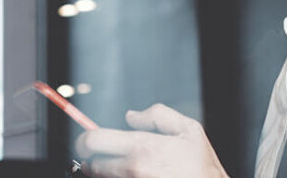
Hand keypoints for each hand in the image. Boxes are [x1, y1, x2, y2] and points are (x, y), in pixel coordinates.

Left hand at [75, 103, 228, 177]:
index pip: (94, 140)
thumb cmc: (201, 165)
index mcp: (143, 147)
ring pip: (99, 177)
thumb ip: (158, 115)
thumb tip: (131, 116)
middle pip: (89, 164)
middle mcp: (132, 169)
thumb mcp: (190, 129)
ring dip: (103, 171)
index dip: (85, 138)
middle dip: (91, 157)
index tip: (88, 139)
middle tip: (100, 155)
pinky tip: (131, 176)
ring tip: (119, 166)